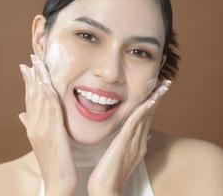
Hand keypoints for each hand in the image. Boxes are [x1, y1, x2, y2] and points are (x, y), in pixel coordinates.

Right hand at [18, 55, 77, 194]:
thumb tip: (20, 114)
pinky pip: (50, 111)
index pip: (29, 99)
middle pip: (32, 96)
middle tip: (31, 58)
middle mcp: (35, 125)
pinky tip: (45, 84)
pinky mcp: (53, 133)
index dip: (28, 82)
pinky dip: (47, 96)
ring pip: (40, 100)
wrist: (56, 182)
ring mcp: (42, 129)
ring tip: (37, 63)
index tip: (26, 67)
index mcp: (33, 126)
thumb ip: (32, 126)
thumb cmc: (52, 163)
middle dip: (31, 76)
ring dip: (38, 80)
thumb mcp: (40, 142)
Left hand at [87, 79, 171, 194]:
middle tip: (164, 83)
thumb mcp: (120, 156)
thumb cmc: (108, 173)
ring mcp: (134, 144)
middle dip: (157, 99)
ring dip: (153, 101)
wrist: (105, 188)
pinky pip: (134, 125)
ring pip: (145, 118)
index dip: (151, 105)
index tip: (156, 92)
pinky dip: (142, 112)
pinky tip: (148, 101)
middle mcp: (139, 143)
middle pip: (149, 117)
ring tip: (161, 87)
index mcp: (137, 145)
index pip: (146, 121)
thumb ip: (127, 145)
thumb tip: (135, 136)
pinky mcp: (124, 144)